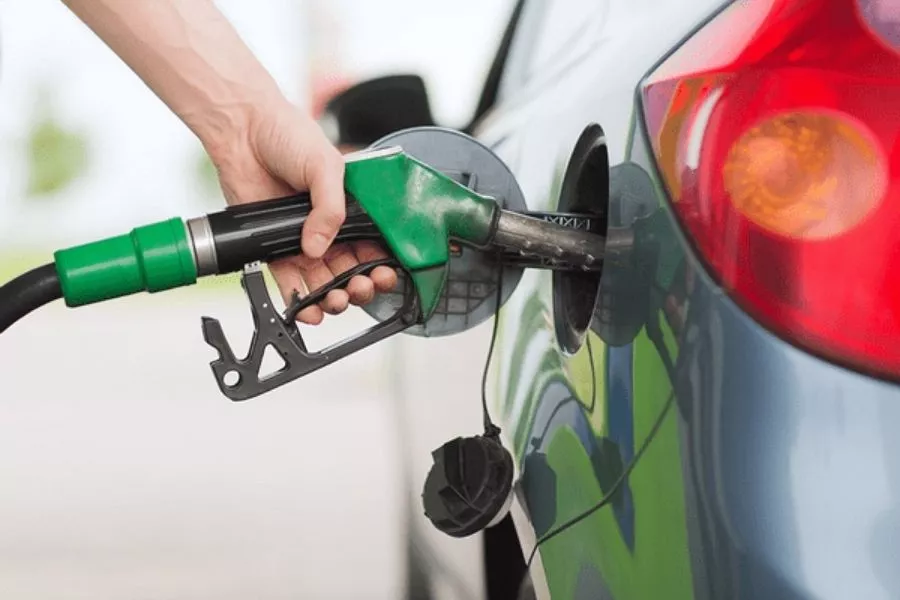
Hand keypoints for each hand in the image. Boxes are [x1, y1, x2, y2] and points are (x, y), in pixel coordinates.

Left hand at [210, 98, 396, 323]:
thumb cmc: (288, 135)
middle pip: (351, 270)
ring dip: (333, 298)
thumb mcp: (326, 166)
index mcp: (351, 209)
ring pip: (324, 282)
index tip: (382, 275)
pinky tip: (308, 309)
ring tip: (335, 300)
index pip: (373, 246)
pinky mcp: (273, 248)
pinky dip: (299, 299)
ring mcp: (302, 240)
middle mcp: (328, 228)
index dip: (380, 265)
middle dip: (359, 286)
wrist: (243, 131)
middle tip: (359, 288)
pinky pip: (290, 282)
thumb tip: (318, 247)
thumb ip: (331, 208)